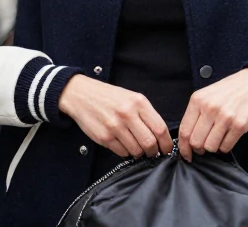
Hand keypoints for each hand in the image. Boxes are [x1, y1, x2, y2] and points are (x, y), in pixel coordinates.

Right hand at [58, 75, 173, 158]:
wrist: (81, 95)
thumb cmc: (108, 97)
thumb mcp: (131, 97)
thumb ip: (146, 114)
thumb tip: (160, 136)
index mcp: (138, 102)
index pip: (160, 128)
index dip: (166, 143)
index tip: (167, 149)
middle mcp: (127, 114)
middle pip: (149, 143)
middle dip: (153, 151)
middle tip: (152, 152)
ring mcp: (115, 126)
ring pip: (136, 150)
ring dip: (139, 153)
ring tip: (136, 147)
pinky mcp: (104, 137)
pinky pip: (122, 153)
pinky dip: (125, 152)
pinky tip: (123, 144)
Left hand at [177, 68, 247, 161]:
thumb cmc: (228, 91)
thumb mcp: (206, 95)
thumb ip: (195, 114)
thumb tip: (186, 139)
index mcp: (198, 100)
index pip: (184, 131)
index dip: (183, 147)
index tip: (186, 154)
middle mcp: (210, 108)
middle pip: (196, 142)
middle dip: (198, 149)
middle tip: (203, 148)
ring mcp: (225, 117)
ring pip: (210, 147)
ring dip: (213, 148)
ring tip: (217, 140)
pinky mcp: (239, 125)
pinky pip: (226, 147)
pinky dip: (225, 147)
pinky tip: (227, 138)